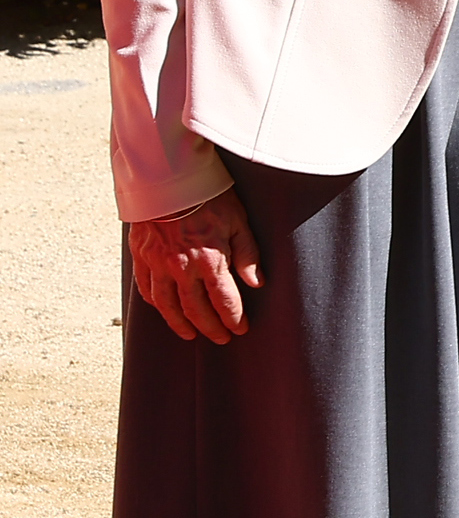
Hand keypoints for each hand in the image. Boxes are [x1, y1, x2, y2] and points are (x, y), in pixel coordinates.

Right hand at [127, 190, 260, 342]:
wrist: (169, 179)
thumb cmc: (210, 197)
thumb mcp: (239, 221)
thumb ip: (247, 254)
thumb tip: (257, 283)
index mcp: (209, 260)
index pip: (223, 300)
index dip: (233, 318)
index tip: (240, 329)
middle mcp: (181, 268)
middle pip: (195, 309)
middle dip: (210, 327)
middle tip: (221, 338)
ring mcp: (158, 264)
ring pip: (168, 306)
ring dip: (180, 324)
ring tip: (191, 334)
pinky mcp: (141, 257)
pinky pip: (147, 289)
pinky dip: (156, 304)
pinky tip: (165, 311)